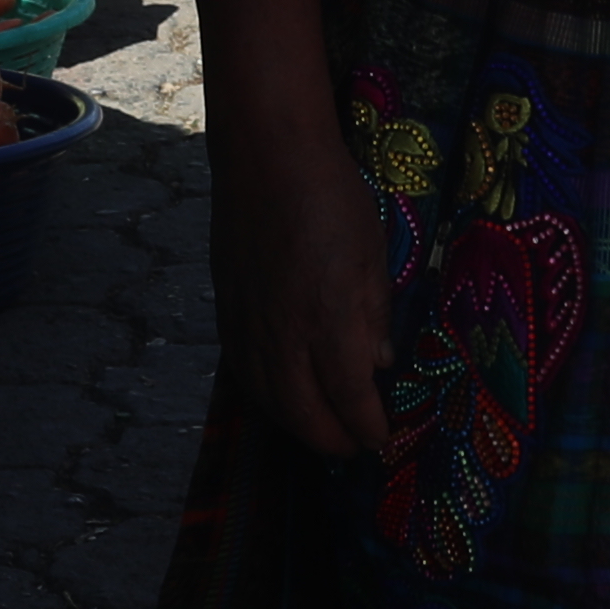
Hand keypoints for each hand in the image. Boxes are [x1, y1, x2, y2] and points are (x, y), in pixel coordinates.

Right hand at [211, 117, 390, 459]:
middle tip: (356, 447)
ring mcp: (248, 328)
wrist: (266, 161)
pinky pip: (245, 374)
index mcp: (328, 323)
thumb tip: (377, 365)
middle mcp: (283, 337)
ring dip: (298, 426)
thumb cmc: (333, 200)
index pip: (349, 400)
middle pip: (304, 415)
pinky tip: (283, 397)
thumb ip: (373, 316)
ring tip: (324, 432)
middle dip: (332, 440)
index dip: (367, 428)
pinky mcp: (226, 314)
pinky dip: (268, 398)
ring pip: (269, 400)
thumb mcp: (374, 256)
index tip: (383, 438)